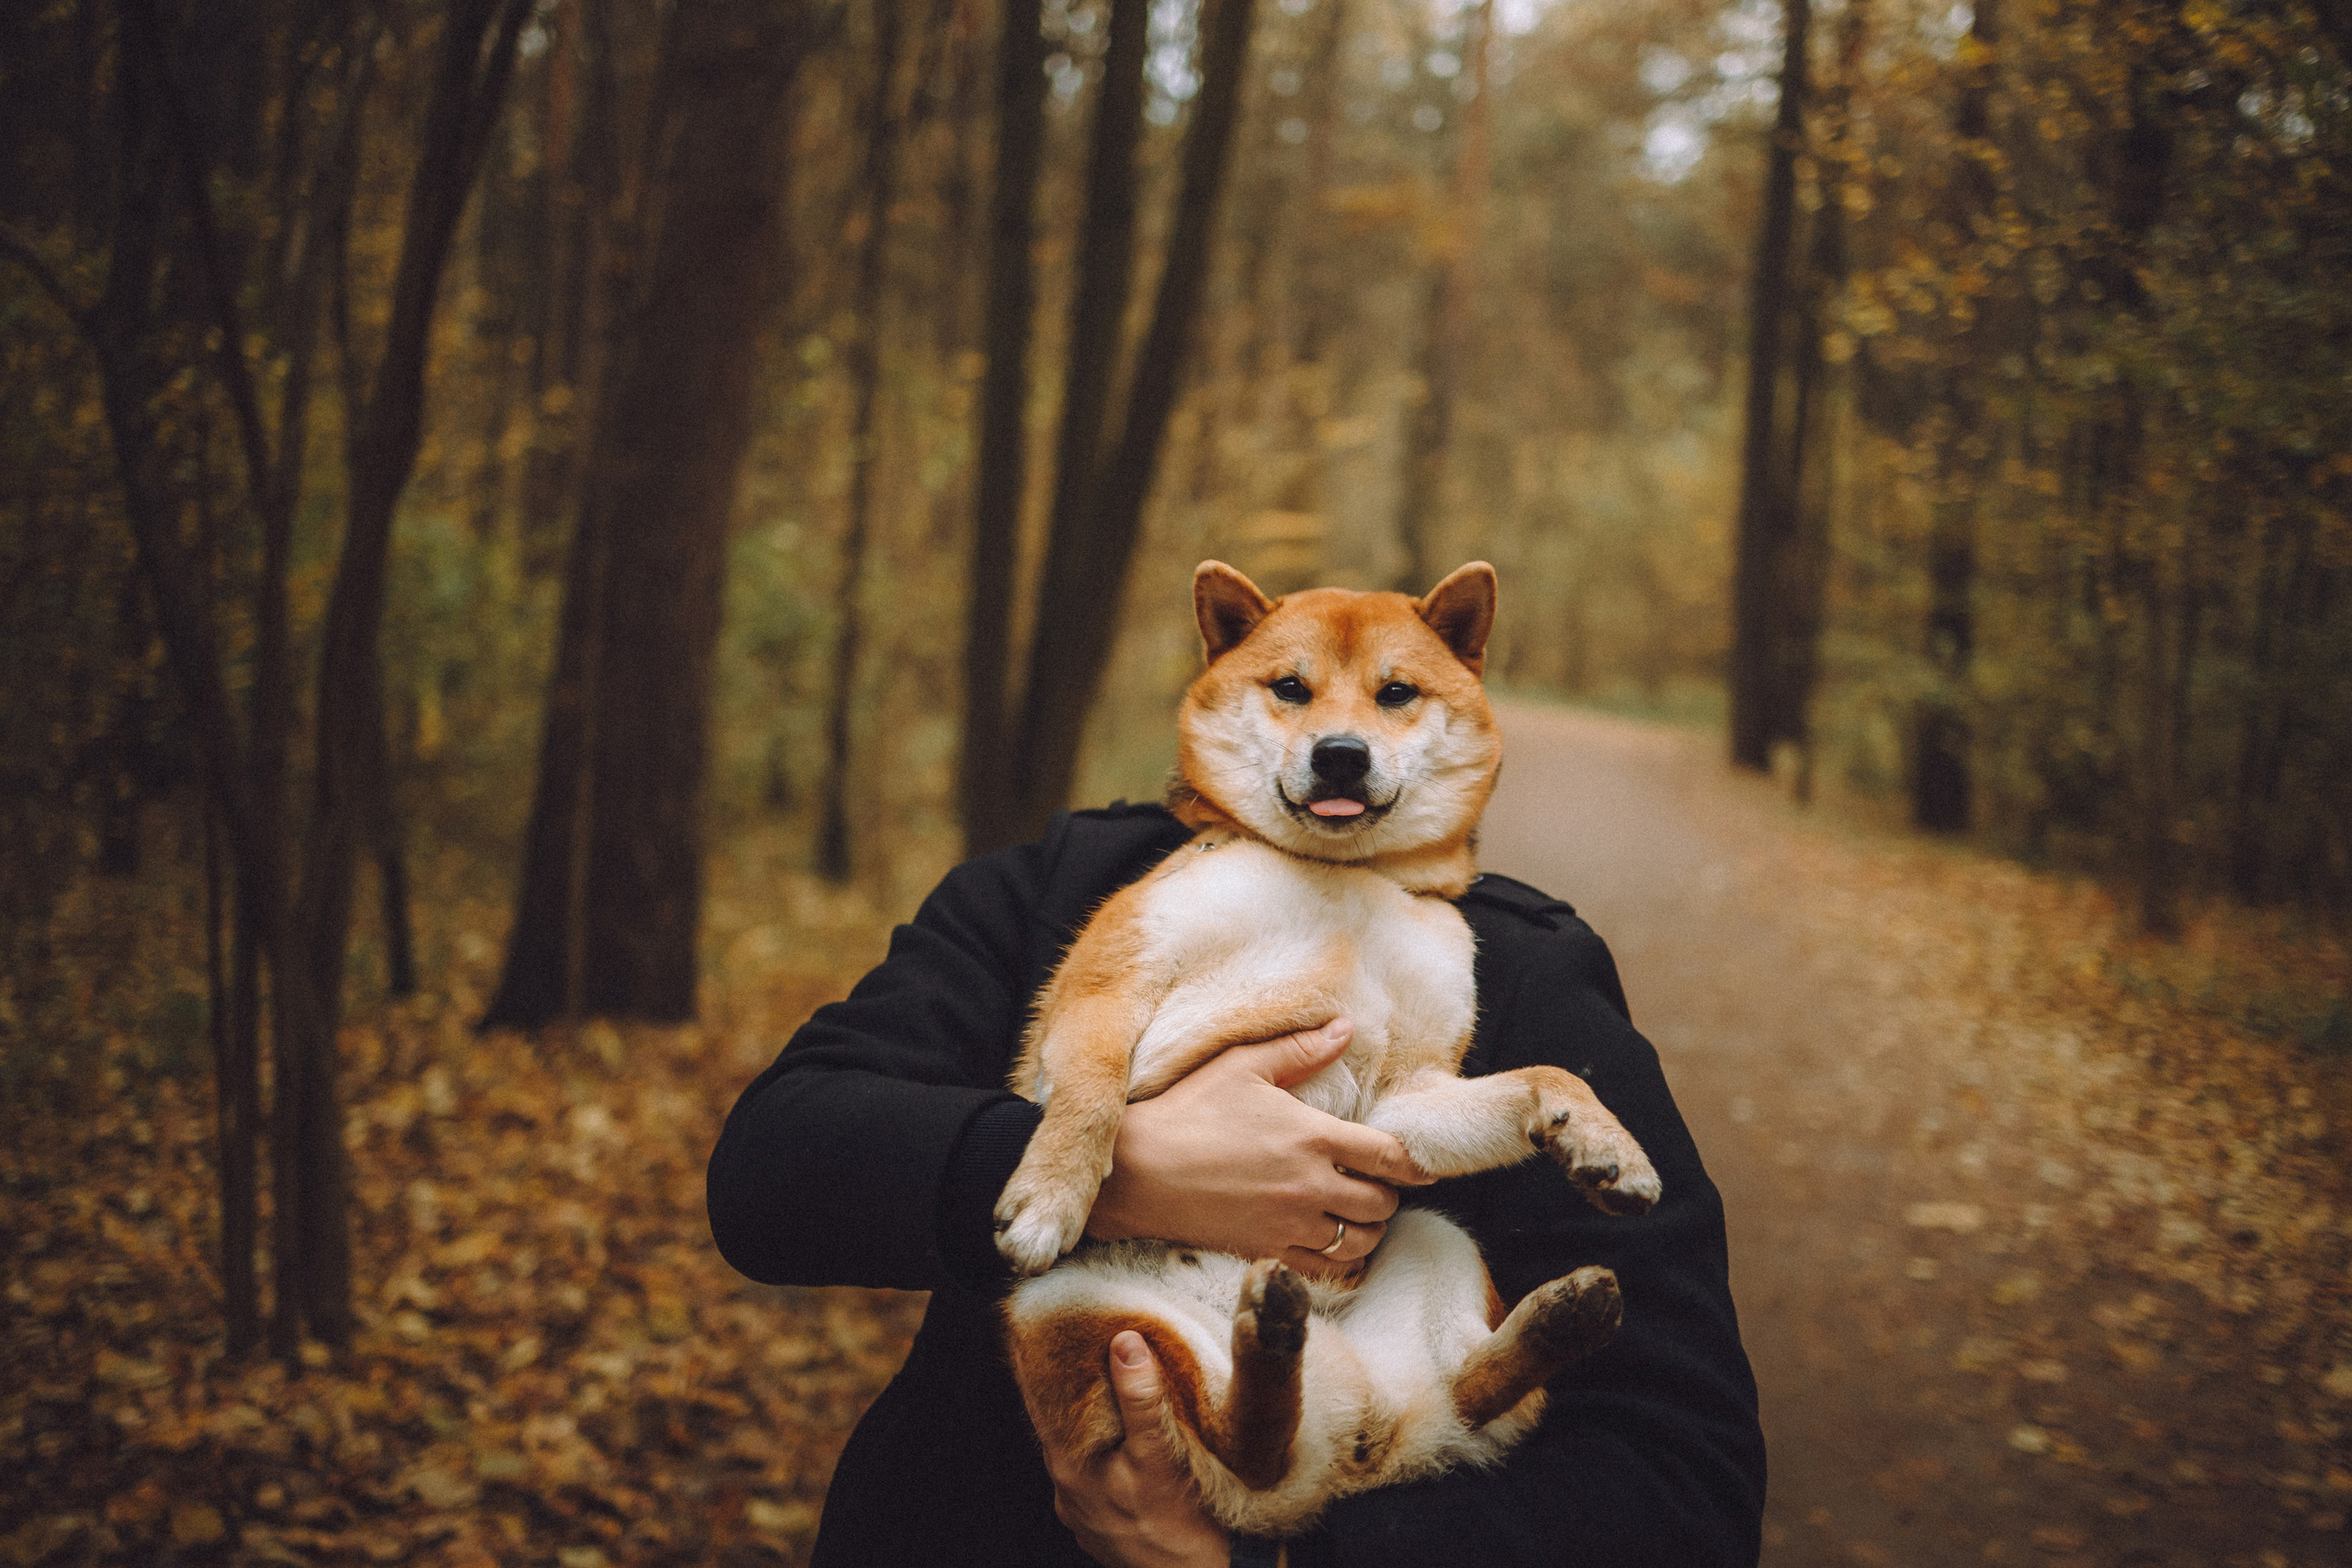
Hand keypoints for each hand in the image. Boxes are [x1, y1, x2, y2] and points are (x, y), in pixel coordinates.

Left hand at [1046, 1331, 1230, 1567]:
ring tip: (1108, 1385)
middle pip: (1058, 1423)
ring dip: (1089, 1421)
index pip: (1039, 1399)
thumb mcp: (1160, 1454)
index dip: (1039, 1362)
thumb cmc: (1180, 1524)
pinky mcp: (1101, 1524)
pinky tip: (1125, 1440)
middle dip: (1070, 1387)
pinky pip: (1093, 1475)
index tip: (1037, 1327)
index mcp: (1068, 1466)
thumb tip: (1124, 1343)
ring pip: (1077, 1450)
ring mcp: (1081, 1511)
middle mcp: (1065, 1490)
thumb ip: (1140, 1399)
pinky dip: (1104, 1450)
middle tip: (1084, 1345)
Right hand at [1084, 1019, 1428, 1277]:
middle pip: (1382, 1205)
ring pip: (1360, 1242)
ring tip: (1355, 1215)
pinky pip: (1326, 1270)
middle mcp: (1311, 1186)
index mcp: (1312, 1136)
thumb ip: (1300, 1049)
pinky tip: (1331, 1244)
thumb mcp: (1242, 1066)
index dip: (1414, 1164)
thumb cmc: (1187, 1111)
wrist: (1136, 1171)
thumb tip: (1345, 1027)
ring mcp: (1290, 1225)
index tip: (1419, 1167)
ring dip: (1367, 1230)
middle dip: (1386, 1196)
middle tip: (1374, 1185)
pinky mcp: (1267, 1252)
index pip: (1390, 1157)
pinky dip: (1339, 1260)